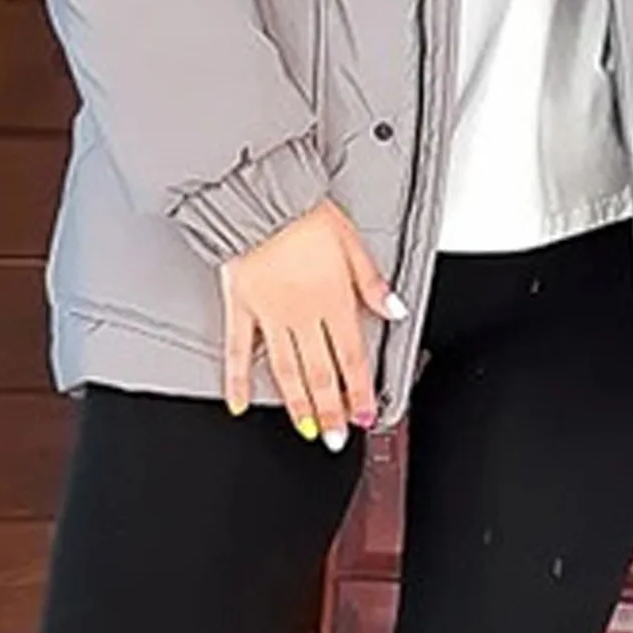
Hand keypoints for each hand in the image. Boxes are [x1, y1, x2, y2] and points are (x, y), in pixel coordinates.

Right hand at [221, 198, 405, 448]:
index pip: (351, 355)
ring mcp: (268, 315)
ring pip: (286, 370)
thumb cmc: (305, 211)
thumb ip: (371, 281)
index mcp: (333, 297)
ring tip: (306, 429)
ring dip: (298, 405)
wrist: (261, 195)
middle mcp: (302, 313)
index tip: (365, 414)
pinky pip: (238, 351)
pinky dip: (237, 381)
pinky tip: (240, 404)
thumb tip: (395, 310)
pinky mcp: (239, 307)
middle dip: (331, 410)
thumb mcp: (352, 241)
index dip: (359, 390)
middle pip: (320, 372)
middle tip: (336, 437)